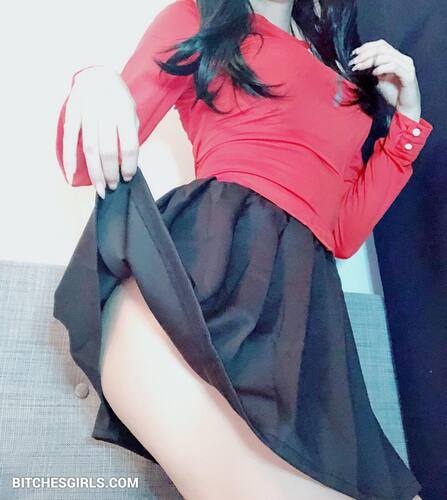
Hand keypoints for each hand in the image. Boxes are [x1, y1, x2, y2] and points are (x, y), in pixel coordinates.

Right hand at [63, 66, 139, 197]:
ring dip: (94, 172)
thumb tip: (126, 163)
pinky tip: (71, 175)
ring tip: (100, 188)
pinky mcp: (71, 112)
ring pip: (90, 148)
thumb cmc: (117, 98)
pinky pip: (69, 138)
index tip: (127, 177)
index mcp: (124, 111)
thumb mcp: (131, 112)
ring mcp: (86, 111)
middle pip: (108, 150)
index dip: (129, 165)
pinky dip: (70, 158)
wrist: (96, 73)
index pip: (128, 145)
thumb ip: (130, 134)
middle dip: (111, 173)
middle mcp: (105, 111)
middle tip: (113, 186)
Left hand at [348, 39, 421, 120]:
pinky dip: (382, 68)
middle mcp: (403, 59)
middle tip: (354, 62)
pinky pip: (394, 67)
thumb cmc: (391, 95)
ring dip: (370, 61)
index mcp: (396, 58)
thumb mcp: (377, 80)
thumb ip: (370, 70)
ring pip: (387, 56)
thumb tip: (356, 64)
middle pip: (383, 48)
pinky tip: (374, 73)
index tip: (354, 54)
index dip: (367, 47)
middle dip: (365, 54)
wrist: (403, 109)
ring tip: (359, 68)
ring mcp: (407, 66)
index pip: (381, 45)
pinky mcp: (408, 75)